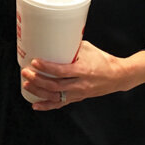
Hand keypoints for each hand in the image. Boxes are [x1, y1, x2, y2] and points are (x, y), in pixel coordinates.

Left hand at [22, 41, 144, 110]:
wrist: (118, 76)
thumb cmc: (103, 60)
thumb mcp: (88, 49)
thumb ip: (72, 47)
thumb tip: (54, 39)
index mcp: (83, 70)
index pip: (62, 71)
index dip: (47, 68)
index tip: (35, 62)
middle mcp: (80, 84)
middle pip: (55, 86)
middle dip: (38, 80)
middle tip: (26, 72)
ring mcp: (79, 93)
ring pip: (55, 96)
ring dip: (39, 92)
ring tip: (27, 84)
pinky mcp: (78, 98)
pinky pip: (61, 104)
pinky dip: (47, 106)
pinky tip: (36, 105)